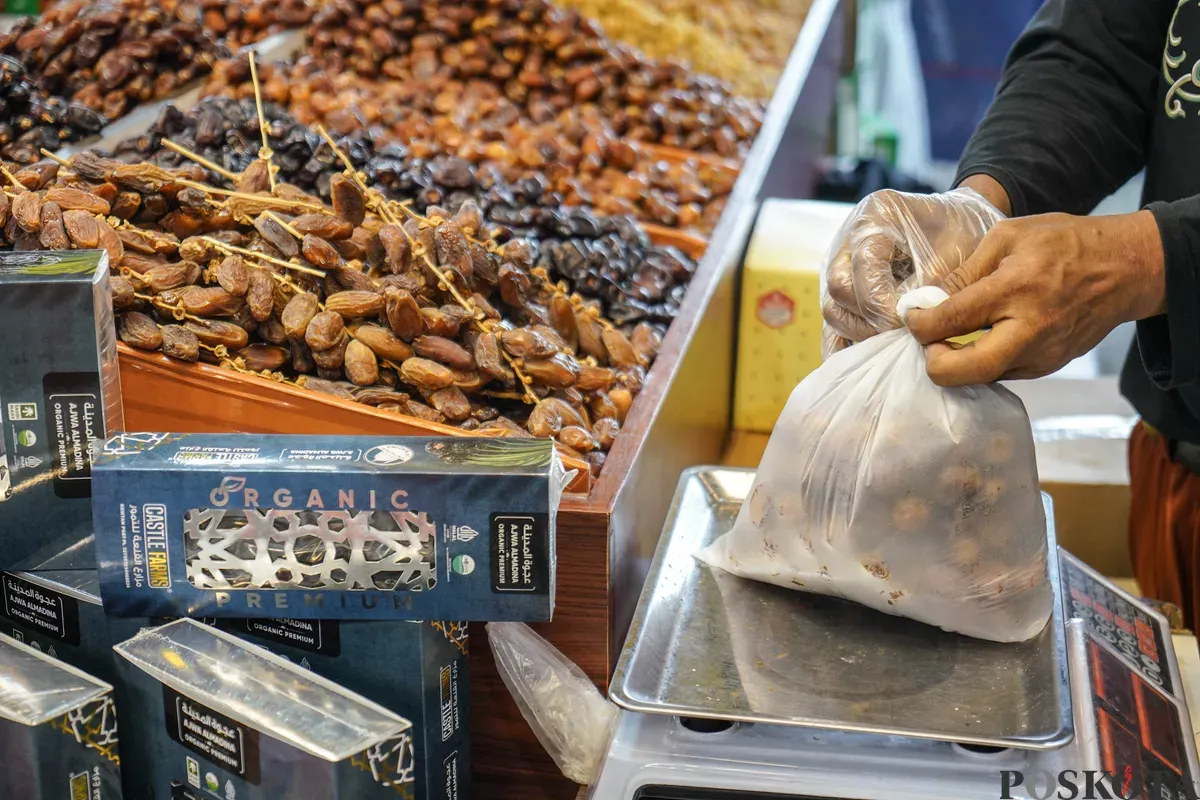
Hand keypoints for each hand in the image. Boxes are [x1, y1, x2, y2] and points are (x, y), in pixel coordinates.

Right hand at [822, 186, 1004, 354]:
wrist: (962, 223)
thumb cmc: (964, 233)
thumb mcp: (957, 253)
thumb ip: (929, 287)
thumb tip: (906, 326)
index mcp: (874, 217)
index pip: (863, 269)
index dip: (884, 304)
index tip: (912, 325)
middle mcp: (848, 240)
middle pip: (839, 291)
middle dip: (871, 320)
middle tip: (906, 339)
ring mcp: (841, 267)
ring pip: (833, 311)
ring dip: (861, 333)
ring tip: (896, 346)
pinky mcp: (844, 293)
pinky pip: (833, 325)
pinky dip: (845, 347)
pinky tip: (865, 366)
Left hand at [905, 210, 1166, 385]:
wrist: (1126, 268)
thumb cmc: (1066, 243)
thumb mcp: (1009, 236)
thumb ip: (965, 270)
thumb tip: (928, 298)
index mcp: (1015, 289)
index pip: (950, 320)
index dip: (919, 324)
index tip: (913, 316)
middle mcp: (1029, 330)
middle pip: (963, 371)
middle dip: (934, 362)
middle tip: (931, 340)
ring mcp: (1042, 356)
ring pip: (981, 378)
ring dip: (958, 363)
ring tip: (955, 335)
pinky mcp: (1049, 367)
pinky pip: (1002, 373)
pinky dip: (982, 361)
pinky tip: (982, 338)